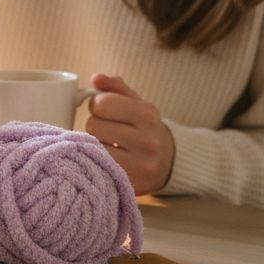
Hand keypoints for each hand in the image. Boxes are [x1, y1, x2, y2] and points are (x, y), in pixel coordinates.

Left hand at [85, 74, 175, 195]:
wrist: (170, 161)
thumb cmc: (144, 127)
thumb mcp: (135, 103)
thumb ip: (114, 87)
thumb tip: (96, 78)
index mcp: (148, 115)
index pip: (101, 104)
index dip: (97, 106)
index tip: (105, 111)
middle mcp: (148, 141)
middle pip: (93, 126)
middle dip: (96, 125)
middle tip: (108, 131)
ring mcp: (142, 166)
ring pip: (92, 148)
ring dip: (94, 145)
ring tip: (109, 145)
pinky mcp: (133, 186)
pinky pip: (99, 169)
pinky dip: (98, 163)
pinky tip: (109, 160)